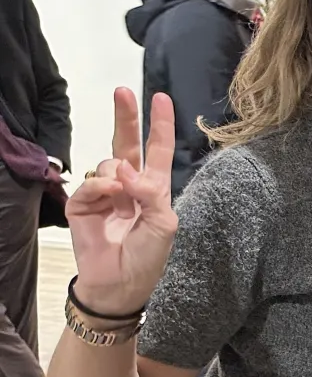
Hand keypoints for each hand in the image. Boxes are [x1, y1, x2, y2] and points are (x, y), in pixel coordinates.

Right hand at [66, 89, 177, 315]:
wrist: (120, 285)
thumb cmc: (148, 257)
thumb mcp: (163, 224)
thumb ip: (150, 193)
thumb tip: (125, 169)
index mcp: (153, 189)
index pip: (158, 151)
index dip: (160, 125)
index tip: (162, 98)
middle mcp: (128, 186)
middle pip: (127, 144)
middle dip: (125, 117)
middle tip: (123, 91)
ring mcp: (105, 194)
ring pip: (109, 163)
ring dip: (118, 174)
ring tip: (123, 199)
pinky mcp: (82, 205)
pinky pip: (90, 184)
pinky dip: (101, 186)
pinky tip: (109, 195)